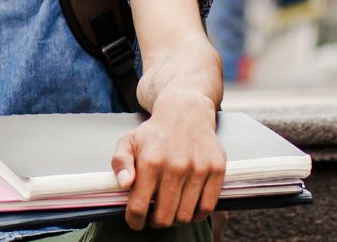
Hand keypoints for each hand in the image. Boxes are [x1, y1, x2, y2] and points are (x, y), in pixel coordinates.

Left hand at [110, 93, 224, 229]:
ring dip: (175, 221)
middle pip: (164, 216)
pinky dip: (196, 215)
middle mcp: (175, 167)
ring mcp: (198, 169)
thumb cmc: (154, 132)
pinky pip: (207, 207)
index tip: (134, 223)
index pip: (139, 206)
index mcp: (150, 162)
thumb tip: (125, 184)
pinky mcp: (217, 170)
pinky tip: (187, 211)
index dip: (134, 220)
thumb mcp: (127, 142)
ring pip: (185, 215)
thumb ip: (120, 163)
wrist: (186, 112)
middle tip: (152, 219)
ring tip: (168, 214)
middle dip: (155, 223)